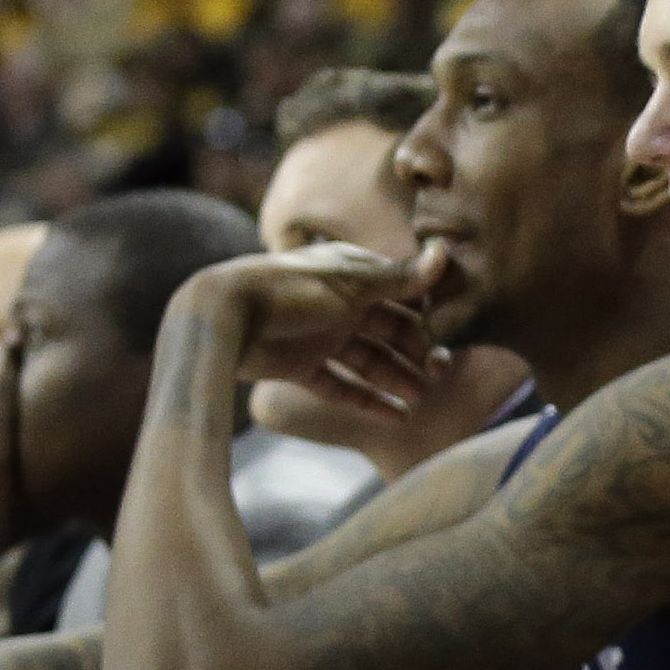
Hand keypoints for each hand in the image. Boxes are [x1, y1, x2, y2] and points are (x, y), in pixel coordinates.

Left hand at [181, 245, 441, 421]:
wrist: (224, 315)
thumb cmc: (288, 288)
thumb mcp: (350, 282)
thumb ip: (399, 277)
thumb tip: (445, 252)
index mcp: (351, 275)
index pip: (400, 295)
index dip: (423, 317)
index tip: (444, 338)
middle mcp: (339, 304)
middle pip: (387, 331)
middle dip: (414, 353)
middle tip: (437, 377)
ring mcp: (319, 336)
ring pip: (368, 361)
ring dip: (396, 379)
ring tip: (422, 399)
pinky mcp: (299, 366)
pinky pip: (340, 386)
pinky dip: (367, 401)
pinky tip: (397, 417)